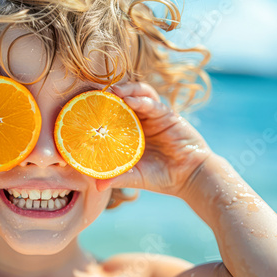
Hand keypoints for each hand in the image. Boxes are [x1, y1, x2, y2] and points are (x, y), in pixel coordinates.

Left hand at [96, 82, 211, 195]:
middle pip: (125, 99)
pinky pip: (153, 103)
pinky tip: (130, 101)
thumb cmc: (161, 178)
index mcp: (130, 133)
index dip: (102, 109)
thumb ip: (117, 177)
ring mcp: (154, 116)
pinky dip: (141, 100)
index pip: (114, 115)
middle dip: (112, 94)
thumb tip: (96, 186)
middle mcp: (141, 121)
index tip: (87, 107)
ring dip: (126, 90)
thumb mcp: (135, 177)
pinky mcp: (168, 115)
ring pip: (139, 95)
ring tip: (114, 92)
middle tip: (98, 93)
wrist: (189, 178)